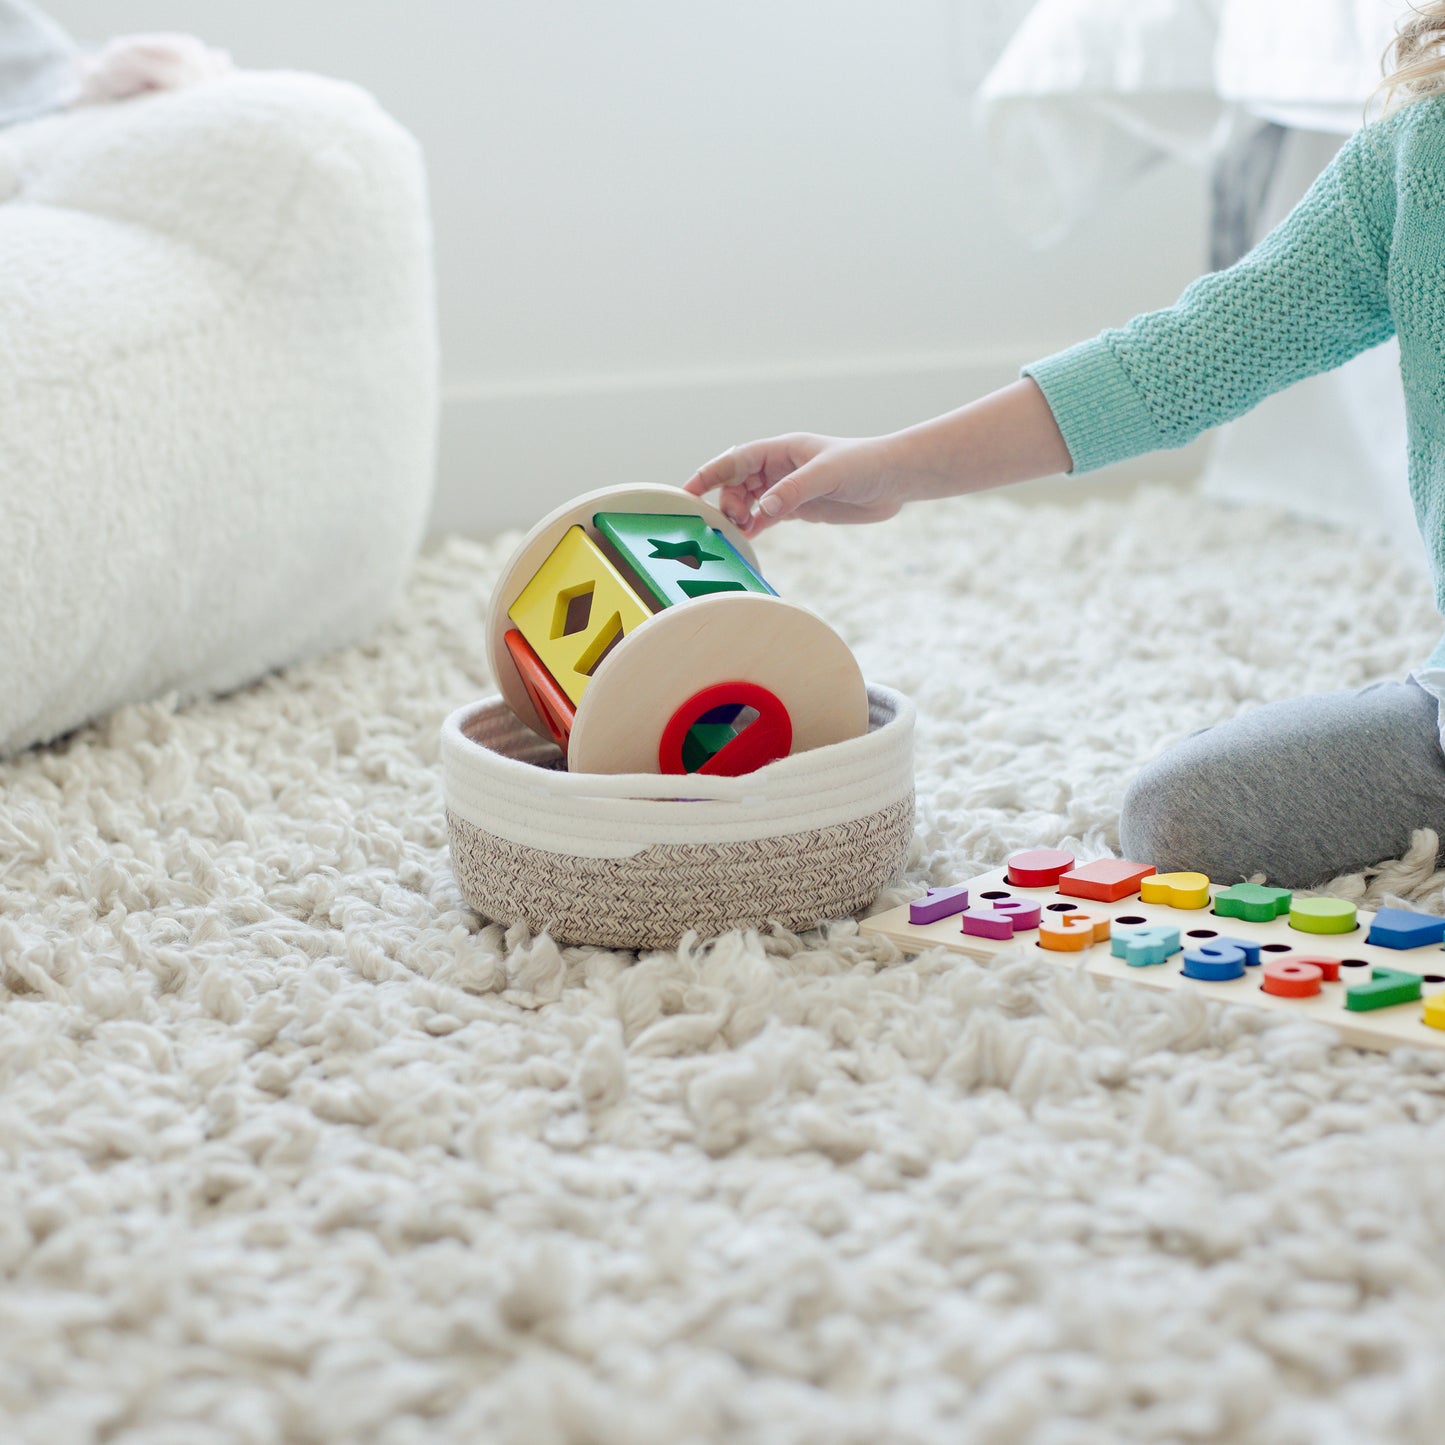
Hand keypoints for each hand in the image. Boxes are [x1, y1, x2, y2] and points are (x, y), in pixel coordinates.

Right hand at [683, 433, 905, 534]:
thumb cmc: (864, 464)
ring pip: (748, 502)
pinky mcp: (797, 508)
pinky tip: (746, 539)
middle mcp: (778, 468)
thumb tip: (762, 510)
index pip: (735, 460)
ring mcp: (786, 489)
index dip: (709, 475)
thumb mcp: (827, 473)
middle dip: (726, 502)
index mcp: (781, 450)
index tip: (686, 492)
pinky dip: (753, 528)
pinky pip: (764, 518)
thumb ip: (792, 491)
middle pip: (736, 484)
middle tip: (734, 521)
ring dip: (739, 517)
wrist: (894, 480)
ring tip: (740, 532)